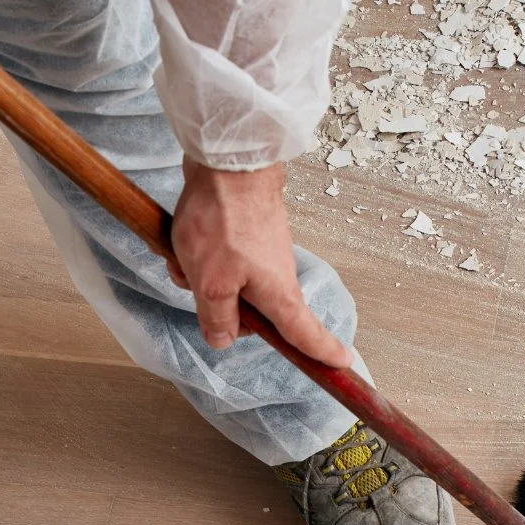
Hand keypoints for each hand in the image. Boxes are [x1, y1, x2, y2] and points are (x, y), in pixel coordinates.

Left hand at [167, 160, 352, 367]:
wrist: (228, 159)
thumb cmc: (223, 221)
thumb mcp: (211, 283)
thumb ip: (216, 319)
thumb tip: (223, 340)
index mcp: (279, 296)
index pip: (305, 334)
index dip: (322, 353)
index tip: (341, 365)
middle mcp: (277, 277)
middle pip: (253, 314)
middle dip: (219, 309)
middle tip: (196, 288)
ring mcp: (263, 255)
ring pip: (229, 285)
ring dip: (201, 277)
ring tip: (185, 257)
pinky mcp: (248, 236)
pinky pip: (222, 261)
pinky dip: (200, 256)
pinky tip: (183, 241)